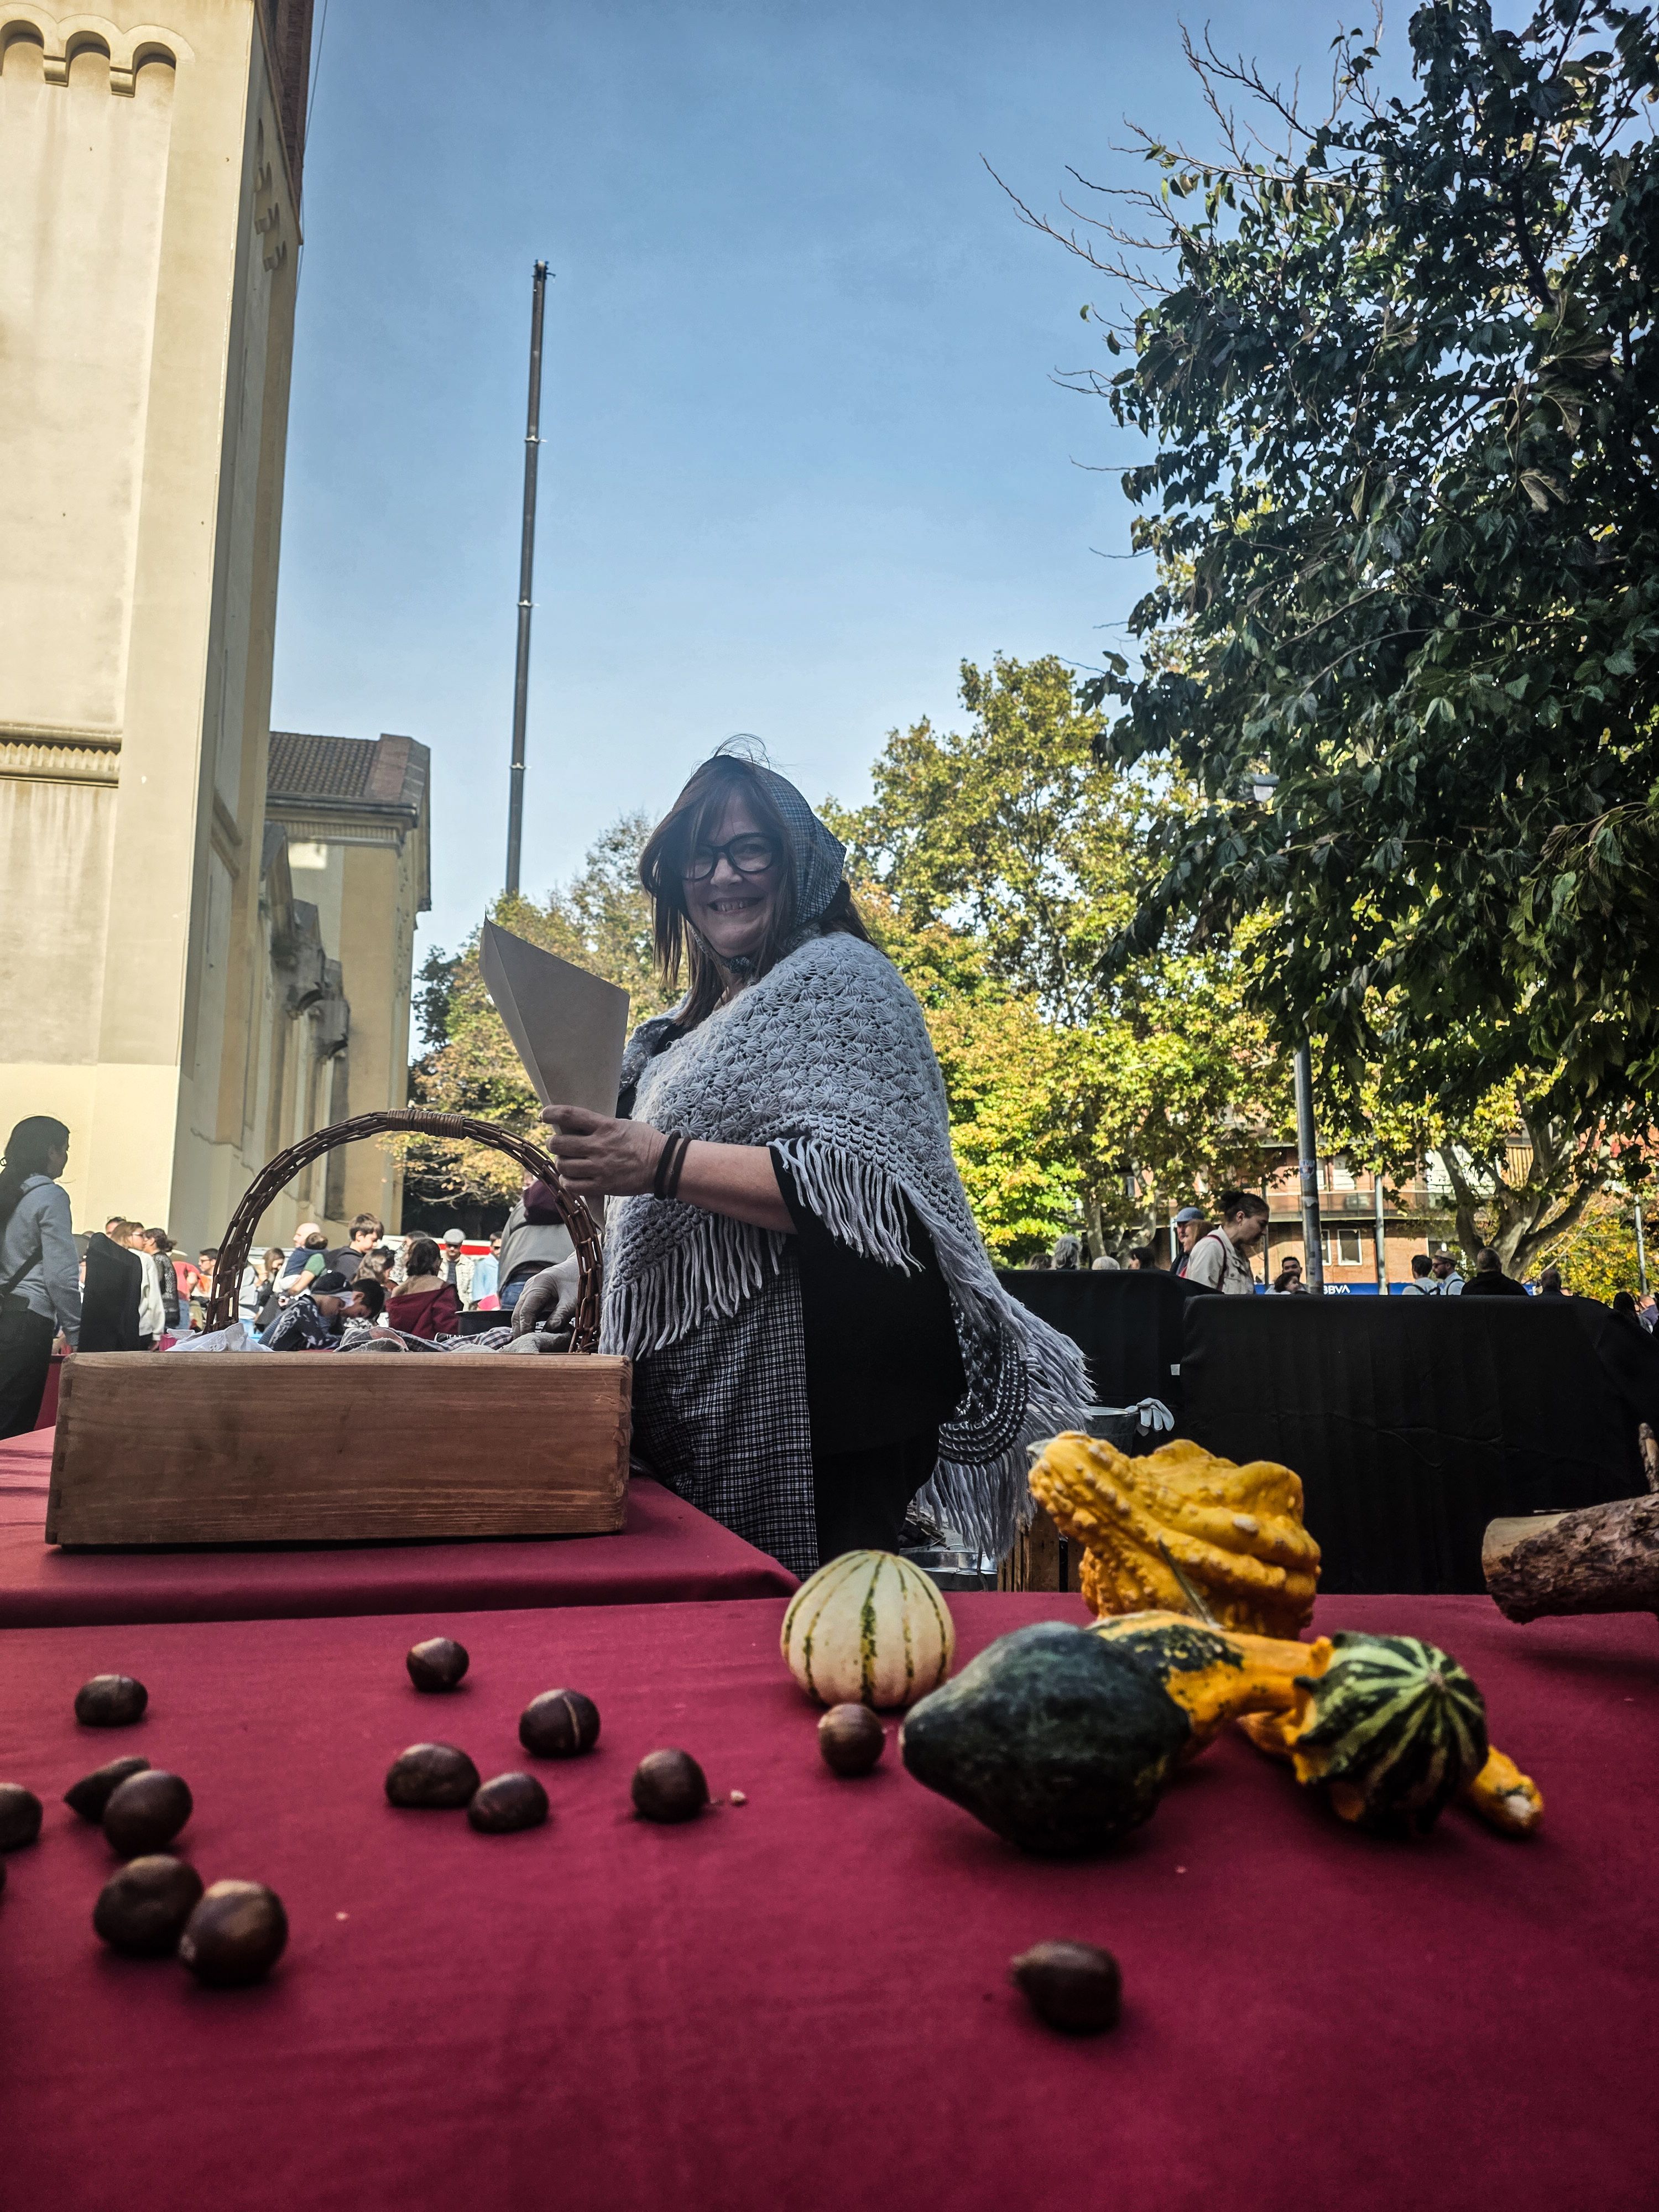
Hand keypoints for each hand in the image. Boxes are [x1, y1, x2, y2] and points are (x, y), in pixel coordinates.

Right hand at [510, 1256, 580, 1337]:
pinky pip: (525, 1312)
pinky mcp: (533, 1297)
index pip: (525, 1311)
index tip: (528, 1343)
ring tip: (527, 1345)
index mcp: (538, 1286)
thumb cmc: (578, 1282)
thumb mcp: (572, 1300)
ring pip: (519, 1313)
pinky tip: (532, 1335)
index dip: (525, 1329)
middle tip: (525, 1349)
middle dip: (520, 1331)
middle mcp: (529, 1288)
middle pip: (517, 1313)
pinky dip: (526, 1324)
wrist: (580, 1267)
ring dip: (522, 1329)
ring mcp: (529, 1291)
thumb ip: (560, 1315)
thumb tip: (548, 1332)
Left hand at [540, 1105, 664, 1198]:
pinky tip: (570, 1179)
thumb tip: (577, 1127)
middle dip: (554, 1144)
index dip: (552, 1113)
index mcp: (605, 1127)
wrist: (663, 1165)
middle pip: (560, 1144)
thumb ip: (601, 1126)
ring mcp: (600, 1167)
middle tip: (557, 1145)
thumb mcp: (623, 1125)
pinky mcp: (602, 1186)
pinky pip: (573, 1186)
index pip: (570, 1115)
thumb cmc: (645, 1142)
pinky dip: (567, 1182)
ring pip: (563, 1165)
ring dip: (560, 1163)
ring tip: (565, 1163)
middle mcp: (599, 1146)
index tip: (543, 1115)